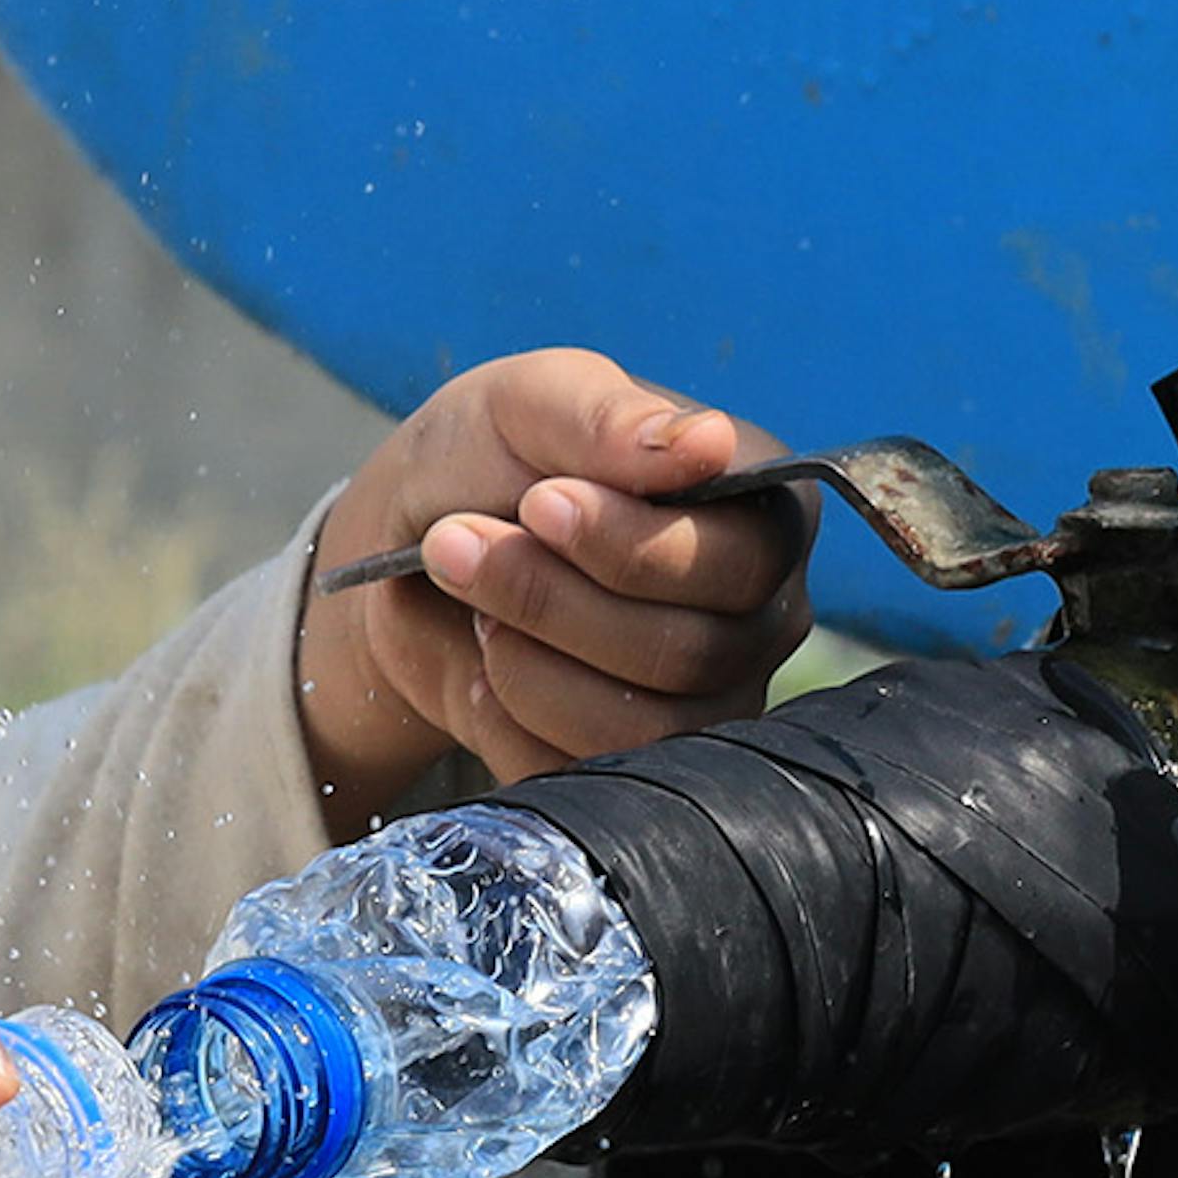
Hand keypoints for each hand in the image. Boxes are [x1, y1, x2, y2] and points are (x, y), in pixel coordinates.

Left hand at [297, 347, 816, 803]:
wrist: (415, 550)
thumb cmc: (489, 459)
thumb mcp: (529, 403)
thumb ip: (611, 415)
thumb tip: (713, 442)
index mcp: (762, 515)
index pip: (745, 560)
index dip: (633, 547)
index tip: (535, 500)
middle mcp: (755, 617)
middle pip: (690, 650)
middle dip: (553, 599)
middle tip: (457, 542)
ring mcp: (704, 704)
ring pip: (640, 728)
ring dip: (523, 659)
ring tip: (466, 595)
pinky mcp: (635, 769)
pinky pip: (579, 773)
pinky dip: (503, 717)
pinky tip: (478, 661)